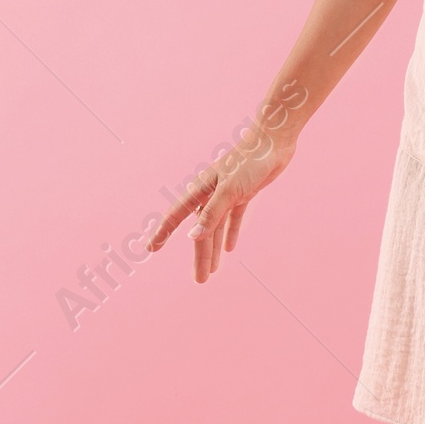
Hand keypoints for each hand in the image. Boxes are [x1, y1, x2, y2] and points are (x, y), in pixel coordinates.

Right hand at [147, 84, 304, 284]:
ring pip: (216, 228)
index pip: (177, 216)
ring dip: (214, 250)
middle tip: (199, 281)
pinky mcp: (244, 194)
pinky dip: (231, 234)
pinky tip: (230, 249)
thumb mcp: (231, 190)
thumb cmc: (250, 161)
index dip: (163, 233)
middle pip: (201, 231)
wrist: (274, 142)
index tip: (150, 248)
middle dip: (200, 256)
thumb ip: (212, 213)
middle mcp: (210, 194)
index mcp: (201, 190)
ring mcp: (227, 194)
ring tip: (211, 272)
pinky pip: (233, 219)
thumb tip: (193, 237)